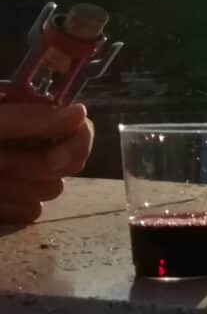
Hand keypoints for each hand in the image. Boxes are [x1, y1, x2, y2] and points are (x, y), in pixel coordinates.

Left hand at [0, 104, 93, 223]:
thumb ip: (29, 118)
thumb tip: (81, 112)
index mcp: (32, 116)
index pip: (80, 127)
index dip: (77, 143)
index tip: (54, 161)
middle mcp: (36, 144)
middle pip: (73, 162)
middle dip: (37, 167)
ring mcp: (26, 175)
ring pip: (53, 189)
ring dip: (17, 186)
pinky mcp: (15, 203)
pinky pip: (32, 211)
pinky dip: (9, 206)